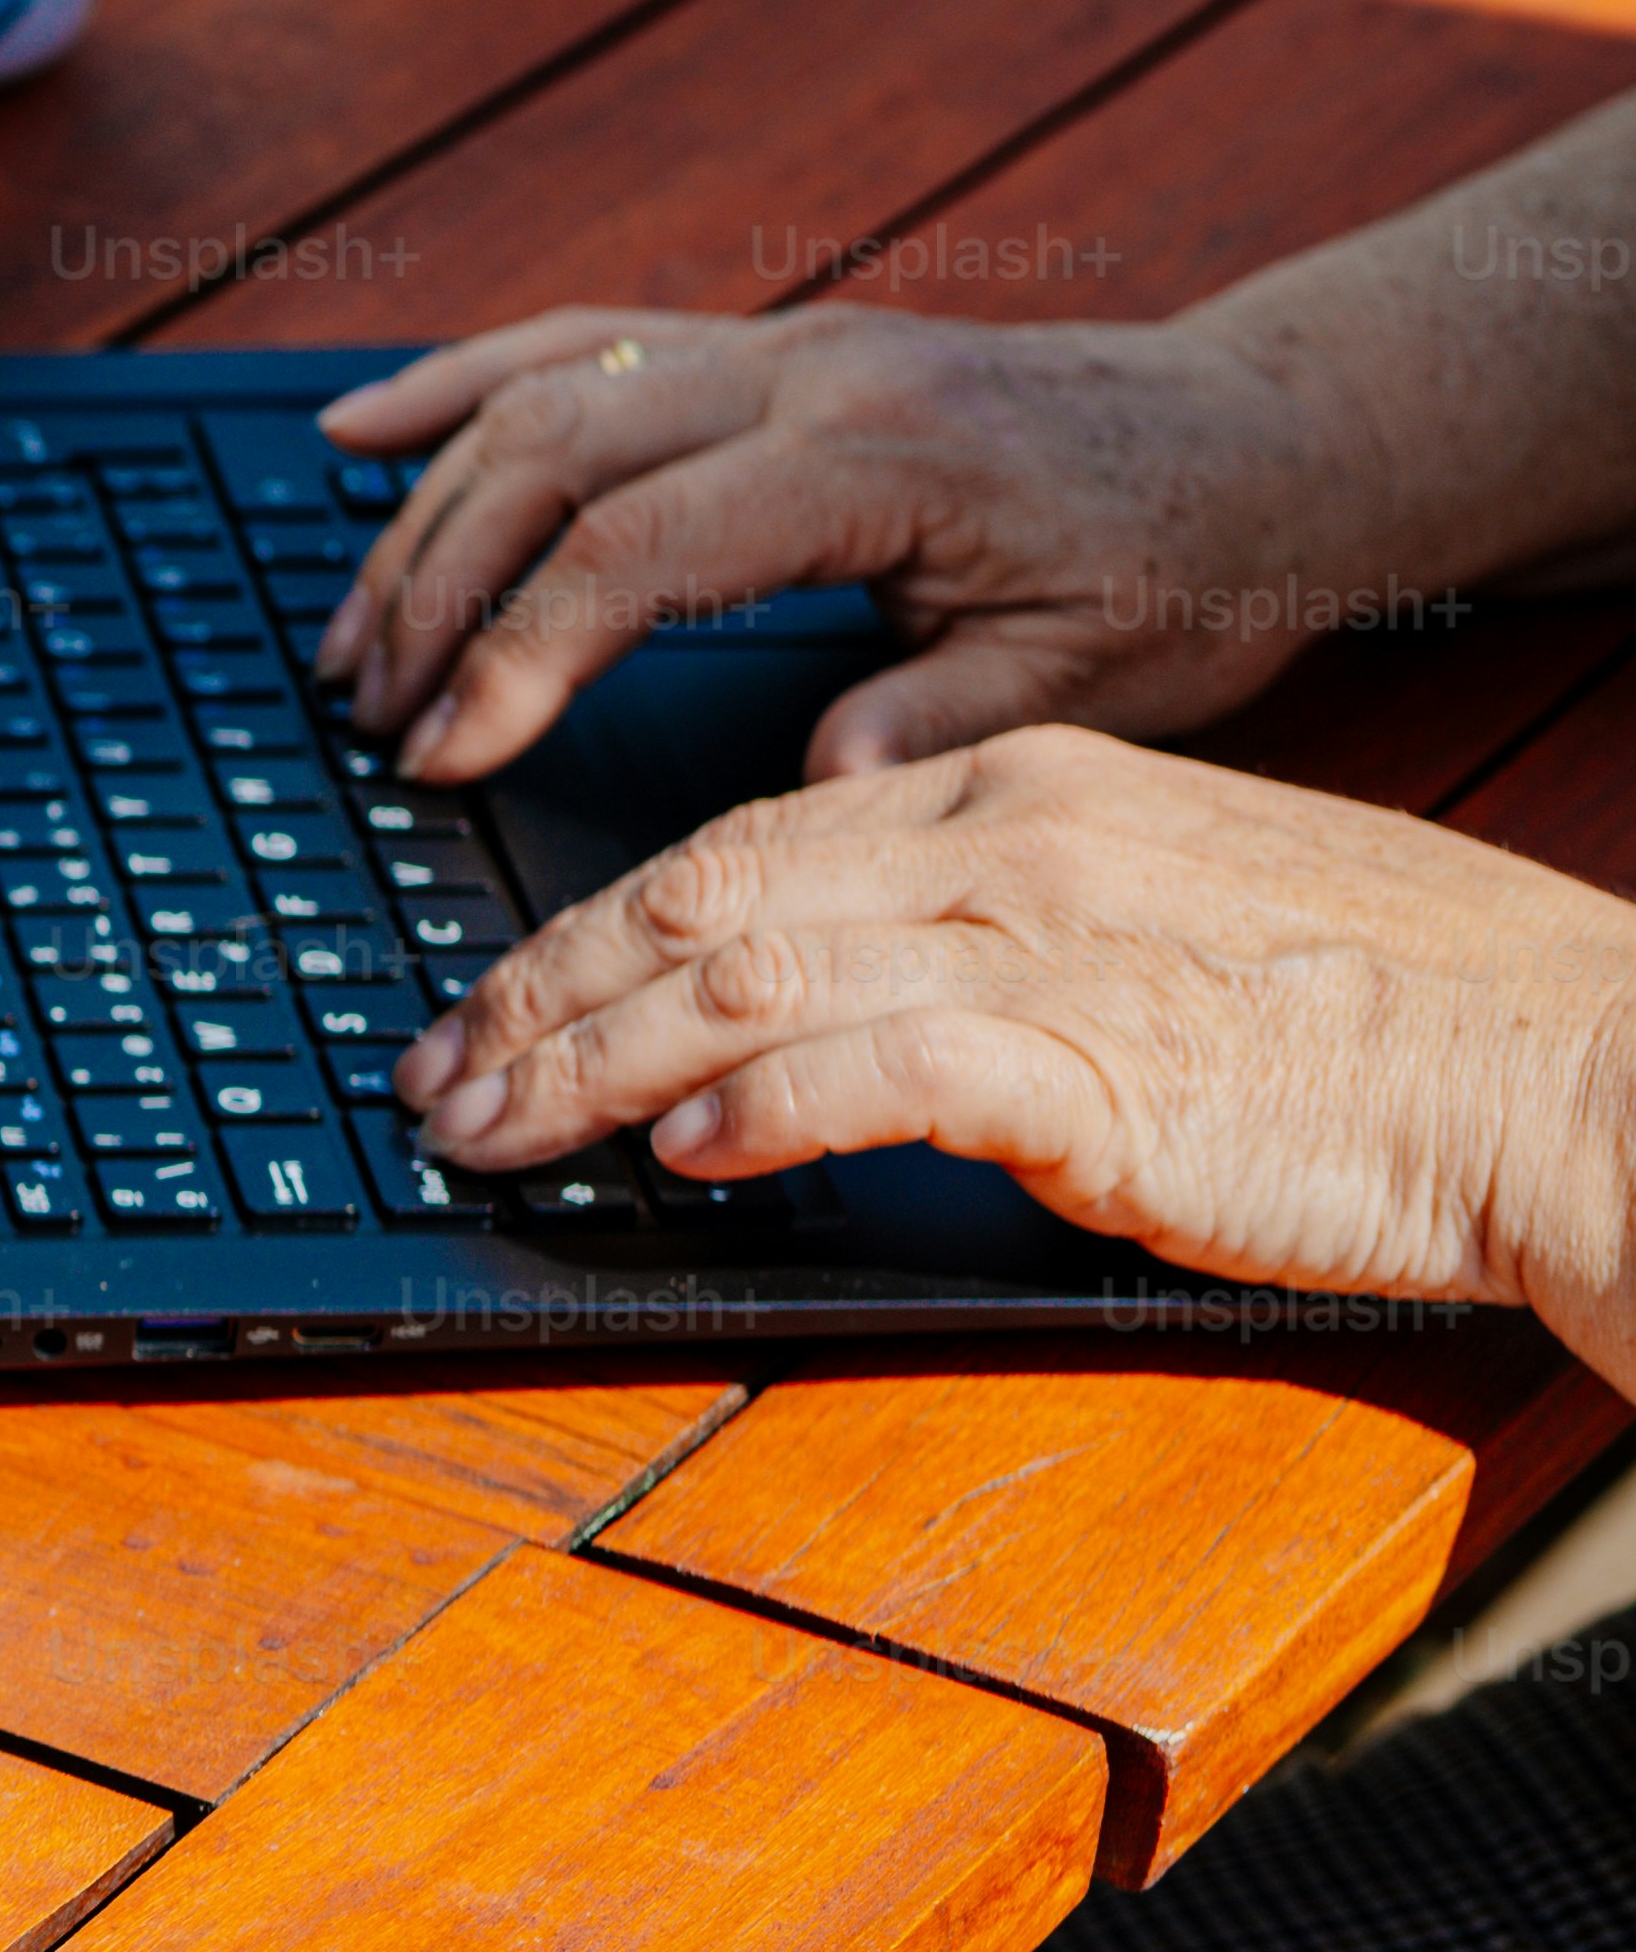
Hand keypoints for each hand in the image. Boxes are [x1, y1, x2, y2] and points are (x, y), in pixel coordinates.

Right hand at [313, 305, 1378, 786]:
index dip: (515, 656)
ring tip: (344, 634)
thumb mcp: (1096, 674)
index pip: (634, 548)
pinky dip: (453, 384)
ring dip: (422, 514)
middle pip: (548, 455)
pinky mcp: (764, 344)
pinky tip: (355, 431)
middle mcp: (812, 372)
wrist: (1266, 436)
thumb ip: (941, 718)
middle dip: (432, 592)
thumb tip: (808, 792)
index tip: (442, 759)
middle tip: (371, 717)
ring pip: (540, 393)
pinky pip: (575, 343)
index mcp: (881, 456)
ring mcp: (781, 342)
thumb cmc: (1191, 561)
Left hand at [392, 726, 1635, 1382]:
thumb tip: (802, 1020)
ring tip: (491, 1132)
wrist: (1560, 1058)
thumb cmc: (1361, 1016)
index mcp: (1018, 792)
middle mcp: (1013, 845)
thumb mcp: (1139, 921)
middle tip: (428, 1084)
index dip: (580, 931)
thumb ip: (972, 940)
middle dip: (535, 997)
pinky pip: (886, 1068)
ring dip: (590, 1068)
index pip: (733, 841)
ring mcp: (1054, 948)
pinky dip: (763, 1111)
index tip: (484, 1008)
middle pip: (700, 898)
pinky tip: (687, 1159)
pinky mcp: (1103, 1062)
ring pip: (747, 979)